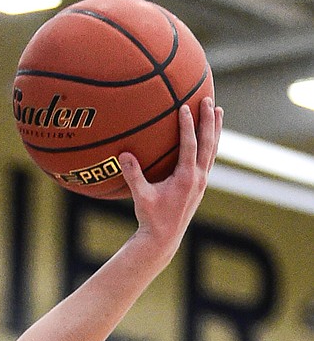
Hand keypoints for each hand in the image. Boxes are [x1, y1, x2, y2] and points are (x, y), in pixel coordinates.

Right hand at [122, 96, 221, 260]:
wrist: (163, 239)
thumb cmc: (151, 219)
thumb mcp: (141, 197)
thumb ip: (133, 175)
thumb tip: (123, 155)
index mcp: (185, 179)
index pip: (190, 146)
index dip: (188, 126)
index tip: (185, 107)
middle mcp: (198, 178)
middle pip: (208, 143)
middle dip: (209, 121)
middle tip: (208, 100)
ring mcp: (202, 182)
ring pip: (213, 150)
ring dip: (216, 129)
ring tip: (218, 111)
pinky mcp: (200, 186)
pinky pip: (209, 158)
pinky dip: (210, 144)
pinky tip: (209, 135)